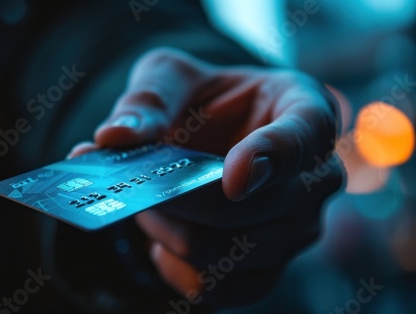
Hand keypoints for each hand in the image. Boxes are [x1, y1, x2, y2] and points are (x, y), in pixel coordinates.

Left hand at [68, 47, 343, 306]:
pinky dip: (178, 270)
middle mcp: (314, 177)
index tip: (232, 179)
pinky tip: (165, 243)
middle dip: (179, 200)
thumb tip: (113, 137)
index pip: (304, 136)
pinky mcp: (269, 267)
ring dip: (171, 233)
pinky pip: (221, 289)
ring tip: (152, 207)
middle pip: (250, 210)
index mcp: (304, 111)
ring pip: (226, 254)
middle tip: (138, 185)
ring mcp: (298, 229)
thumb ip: (147, 100)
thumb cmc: (203, 102)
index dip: (270, 158)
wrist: (211, 138)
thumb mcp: (172, 78)